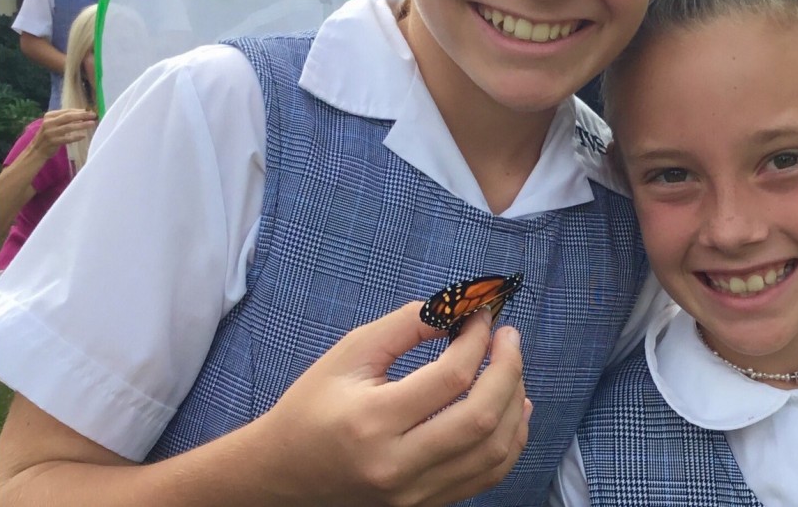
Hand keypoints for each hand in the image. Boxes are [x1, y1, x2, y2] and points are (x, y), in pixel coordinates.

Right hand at [29, 109, 96, 159]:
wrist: (37, 150)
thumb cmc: (50, 135)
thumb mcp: (55, 124)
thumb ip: (66, 119)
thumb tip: (84, 114)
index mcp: (49, 116)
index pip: (67, 111)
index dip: (80, 111)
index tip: (91, 111)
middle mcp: (49, 122)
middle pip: (68, 117)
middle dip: (82, 115)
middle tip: (94, 116)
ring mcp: (50, 132)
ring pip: (68, 127)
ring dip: (82, 125)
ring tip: (92, 124)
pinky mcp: (52, 141)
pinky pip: (67, 139)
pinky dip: (75, 137)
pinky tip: (83, 136)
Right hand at [251, 302, 530, 506]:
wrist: (283, 474)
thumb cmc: (312, 406)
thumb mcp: (350, 353)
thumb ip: (405, 324)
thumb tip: (459, 310)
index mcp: (372, 421)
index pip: (450, 377)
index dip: (476, 339)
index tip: (482, 316)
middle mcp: (397, 465)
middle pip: (481, 417)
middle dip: (508, 368)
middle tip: (508, 337)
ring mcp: (415, 494)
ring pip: (493, 451)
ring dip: (514, 401)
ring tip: (511, 366)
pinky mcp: (427, 506)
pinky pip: (487, 476)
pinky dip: (509, 438)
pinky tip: (512, 406)